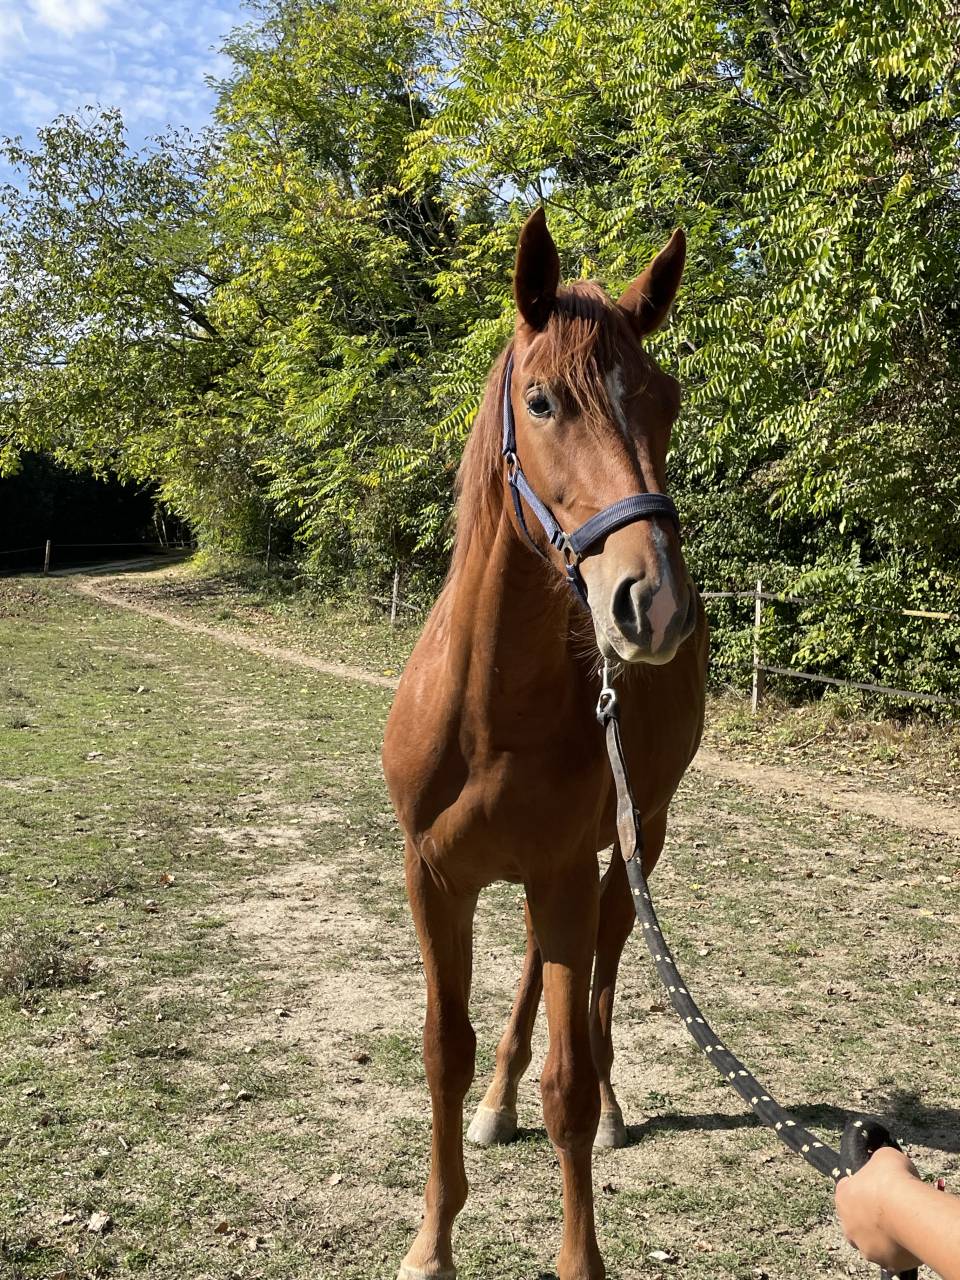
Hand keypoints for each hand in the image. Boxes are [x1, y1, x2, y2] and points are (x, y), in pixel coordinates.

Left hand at [835, 1146, 922, 1271]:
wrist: (910, 1211)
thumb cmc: (893, 1180)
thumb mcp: (883, 1157)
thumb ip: (878, 1163)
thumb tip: (883, 1166)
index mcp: (843, 1197)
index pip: (847, 1190)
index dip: (863, 1187)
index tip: (877, 1186)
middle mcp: (848, 1225)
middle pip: (857, 1219)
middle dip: (871, 1214)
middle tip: (892, 1207)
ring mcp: (866, 1247)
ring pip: (873, 1240)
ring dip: (884, 1234)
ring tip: (904, 1224)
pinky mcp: (886, 1263)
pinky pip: (892, 1256)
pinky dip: (900, 1249)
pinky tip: (911, 1238)